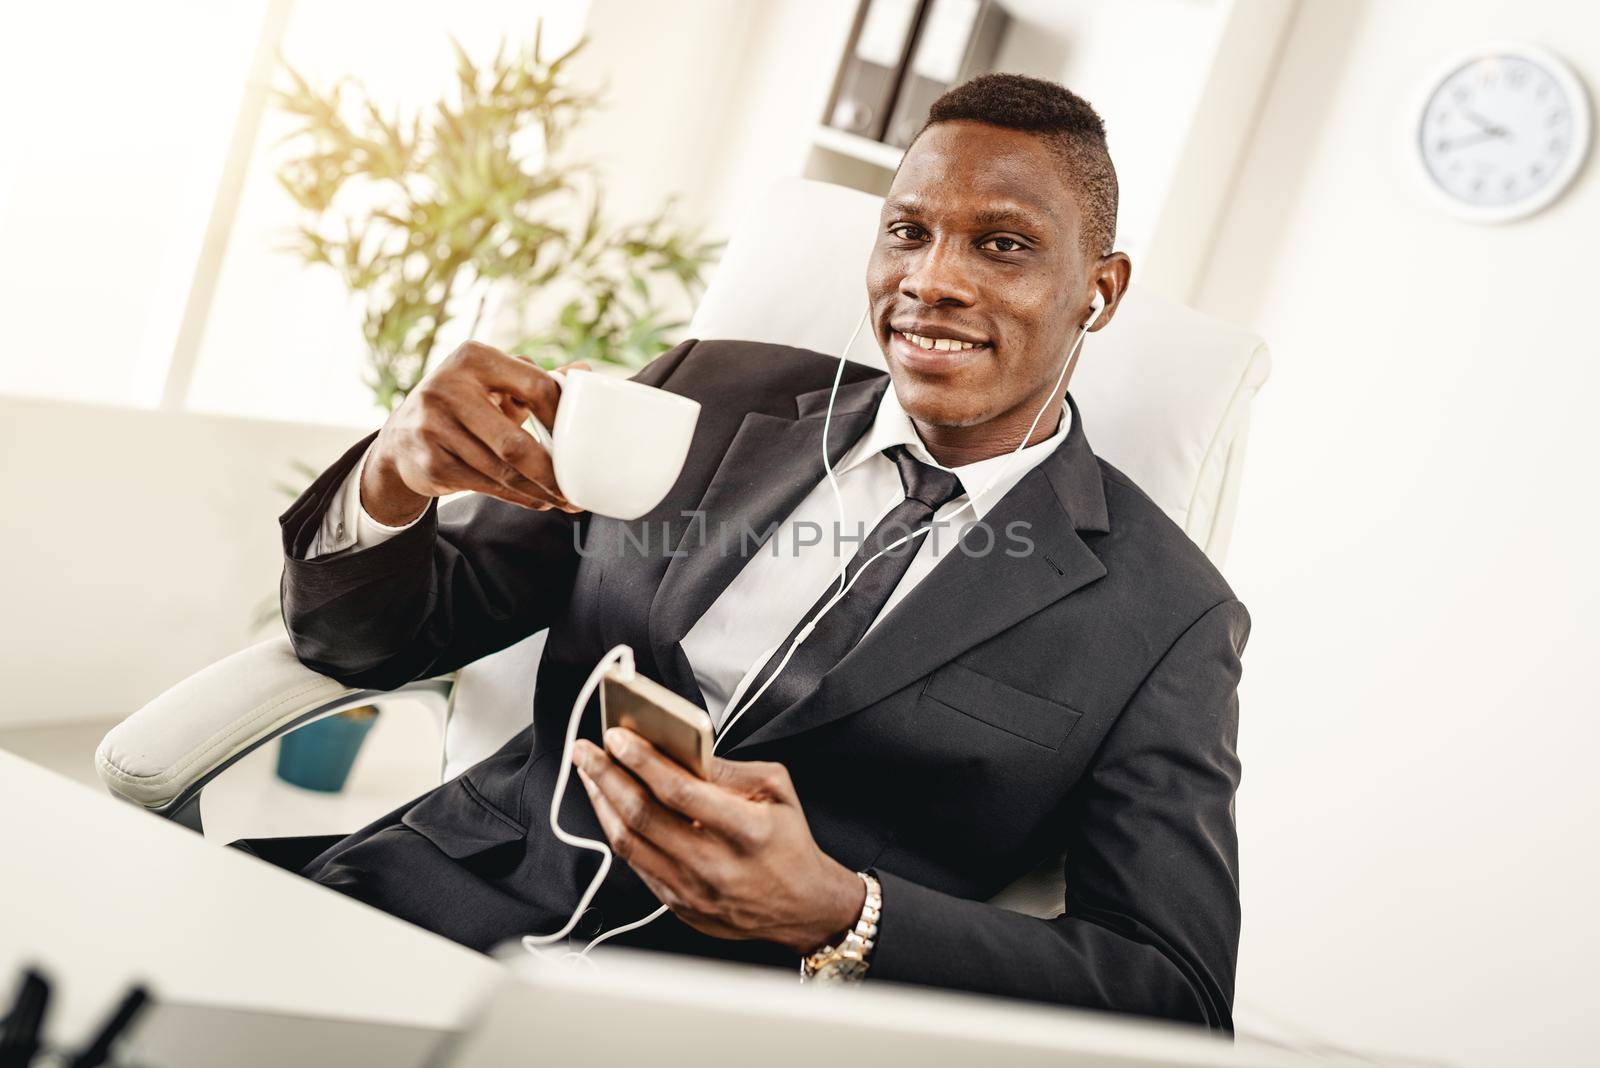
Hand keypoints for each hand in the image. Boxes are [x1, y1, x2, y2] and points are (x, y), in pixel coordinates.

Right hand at [361, 340, 587, 523]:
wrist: (401, 437)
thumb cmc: (465, 405)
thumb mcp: (494, 382)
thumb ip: (535, 378)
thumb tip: (585, 372)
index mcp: (474, 358)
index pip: (535, 386)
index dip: (563, 416)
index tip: (581, 438)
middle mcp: (448, 388)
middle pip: (516, 443)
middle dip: (552, 471)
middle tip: (577, 486)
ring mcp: (434, 428)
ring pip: (503, 471)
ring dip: (540, 491)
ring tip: (564, 499)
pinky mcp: (430, 463)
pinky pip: (487, 487)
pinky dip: (518, 497)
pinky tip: (538, 500)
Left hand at [571, 729, 865, 954]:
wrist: (803, 907)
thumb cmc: (789, 844)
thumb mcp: (777, 790)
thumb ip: (729, 769)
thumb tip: (681, 749)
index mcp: (747, 831)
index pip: (680, 792)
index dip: (643, 761)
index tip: (618, 737)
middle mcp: (715, 865)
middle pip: (643, 817)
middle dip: (607, 776)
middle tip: (586, 750)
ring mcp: (692, 891)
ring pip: (629, 842)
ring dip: (602, 803)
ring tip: (590, 773)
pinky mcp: (678, 905)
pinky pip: (636, 864)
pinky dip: (616, 830)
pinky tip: (609, 806)